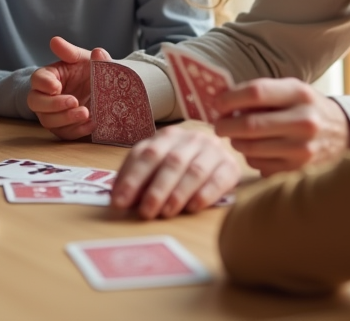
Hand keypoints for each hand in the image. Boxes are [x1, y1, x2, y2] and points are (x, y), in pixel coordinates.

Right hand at [27, 37, 111, 139]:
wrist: (109, 91)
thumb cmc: (91, 71)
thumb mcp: (84, 59)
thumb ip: (71, 52)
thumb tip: (55, 41)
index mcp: (49, 76)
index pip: (37, 79)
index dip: (44, 84)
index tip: (56, 86)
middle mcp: (46, 97)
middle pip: (35, 103)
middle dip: (53, 104)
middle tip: (73, 101)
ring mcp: (54, 115)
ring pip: (48, 122)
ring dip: (65, 119)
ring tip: (86, 112)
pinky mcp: (65, 129)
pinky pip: (65, 134)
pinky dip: (77, 130)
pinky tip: (92, 123)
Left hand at [111, 126, 242, 218]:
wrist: (217, 153)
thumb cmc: (180, 163)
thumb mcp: (155, 165)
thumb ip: (136, 178)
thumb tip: (118, 199)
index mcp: (167, 136)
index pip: (146, 154)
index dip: (132, 178)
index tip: (119, 202)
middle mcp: (191, 139)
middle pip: (171, 162)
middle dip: (156, 189)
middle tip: (145, 212)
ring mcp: (213, 150)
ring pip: (195, 171)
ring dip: (179, 193)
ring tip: (167, 213)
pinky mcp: (231, 166)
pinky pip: (219, 179)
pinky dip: (206, 194)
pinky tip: (193, 207)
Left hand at [215, 78, 349, 175]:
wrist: (343, 134)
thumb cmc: (307, 108)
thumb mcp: (291, 91)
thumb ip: (261, 93)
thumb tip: (222, 102)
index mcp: (300, 94)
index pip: (255, 93)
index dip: (229, 99)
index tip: (217, 104)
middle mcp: (304, 121)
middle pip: (249, 125)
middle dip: (225, 126)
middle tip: (219, 125)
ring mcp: (303, 149)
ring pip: (250, 148)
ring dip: (236, 142)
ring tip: (237, 137)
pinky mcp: (299, 171)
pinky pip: (259, 165)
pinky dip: (251, 157)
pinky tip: (258, 150)